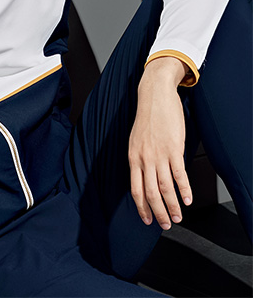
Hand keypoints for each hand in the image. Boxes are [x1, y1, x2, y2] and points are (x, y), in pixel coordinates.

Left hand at [128, 57, 192, 229]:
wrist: (154, 96)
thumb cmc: (146, 117)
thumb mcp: (135, 140)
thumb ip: (138, 159)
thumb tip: (144, 176)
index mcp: (132, 157)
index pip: (135, 189)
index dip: (141, 207)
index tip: (147, 219)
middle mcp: (143, 158)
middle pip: (150, 193)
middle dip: (158, 212)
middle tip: (165, 225)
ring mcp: (159, 154)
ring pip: (165, 187)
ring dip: (173, 206)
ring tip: (178, 217)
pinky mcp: (173, 148)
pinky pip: (179, 174)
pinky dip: (184, 189)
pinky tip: (188, 199)